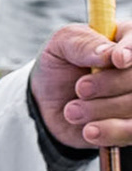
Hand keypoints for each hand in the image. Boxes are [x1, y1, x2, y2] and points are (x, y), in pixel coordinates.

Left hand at [32, 22, 131, 145]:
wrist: (48, 104)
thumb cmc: (59, 66)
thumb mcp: (61, 46)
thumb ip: (82, 43)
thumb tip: (109, 54)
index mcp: (127, 39)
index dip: (131, 51)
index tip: (118, 60)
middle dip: (108, 84)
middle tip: (80, 88)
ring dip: (100, 109)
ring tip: (71, 111)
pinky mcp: (131, 124)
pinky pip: (131, 131)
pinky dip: (110, 131)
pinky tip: (89, 131)